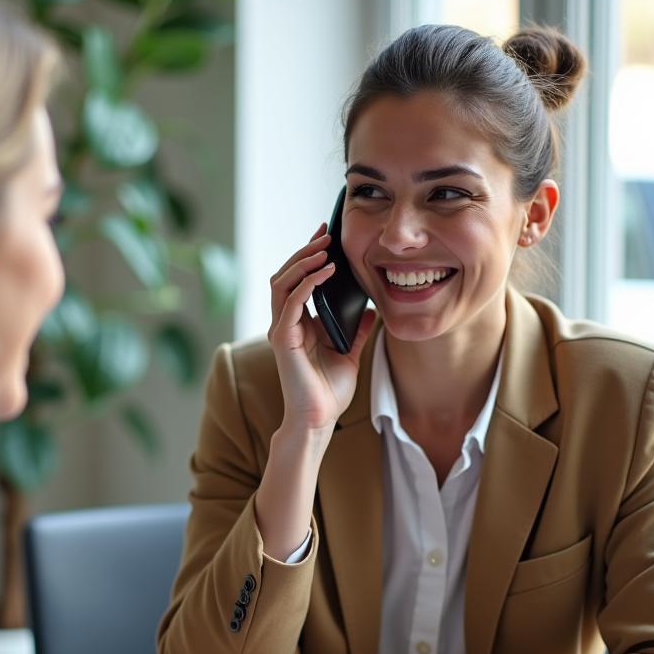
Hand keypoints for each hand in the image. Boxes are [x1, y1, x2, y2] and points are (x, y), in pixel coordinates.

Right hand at [268, 224, 375, 435]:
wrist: (319, 420)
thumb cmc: (328, 392)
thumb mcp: (350, 353)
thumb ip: (357, 330)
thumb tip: (371, 310)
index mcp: (297, 325)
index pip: (296, 281)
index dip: (309, 257)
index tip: (328, 238)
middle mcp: (284, 324)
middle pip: (285, 275)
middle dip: (304, 251)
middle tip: (326, 233)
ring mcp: (281, 331)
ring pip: (282, 282)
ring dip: (303, 261)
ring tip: (324, 247)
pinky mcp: (284, 340)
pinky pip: (292, 302)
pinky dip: (307, 282)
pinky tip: (326, 271)